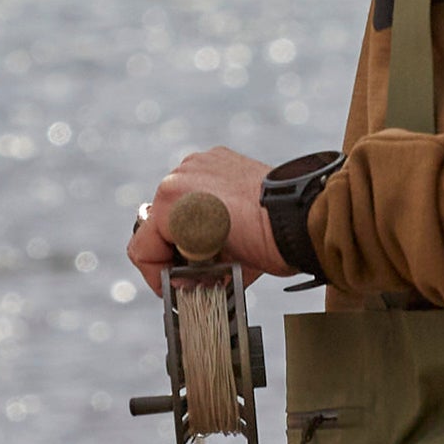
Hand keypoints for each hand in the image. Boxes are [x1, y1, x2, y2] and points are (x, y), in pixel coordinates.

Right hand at [128, 147, 275, 295]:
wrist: (301, 216)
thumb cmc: (266, 243)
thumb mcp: (221, 268)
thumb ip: (191, 272)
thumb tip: (185, 279)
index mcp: (171, 205)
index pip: (142, 249)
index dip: (156, 274)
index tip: (172, 286)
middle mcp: (178, 179)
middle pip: (158, 225)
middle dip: (176, 249)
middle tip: (199, 268)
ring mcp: (197, 164)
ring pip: (177, 204)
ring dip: (190, 226)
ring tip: (217, 242)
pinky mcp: (216, 157)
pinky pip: (198, 184)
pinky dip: (207, 203)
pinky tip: (228, 218)